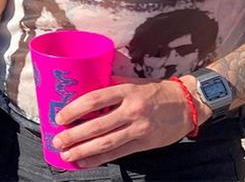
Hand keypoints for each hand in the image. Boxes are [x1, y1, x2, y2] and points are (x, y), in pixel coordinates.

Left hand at [51, 77, 198, 167]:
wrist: (187, 104)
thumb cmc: (155, 91)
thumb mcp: (132, 82)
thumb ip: (110, 85)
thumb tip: (83, 87)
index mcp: (126, 91)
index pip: (94, 99)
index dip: (74, 109)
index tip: (59, 117)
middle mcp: (132, 110)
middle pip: (98, 125)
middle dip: (74, 135)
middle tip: (57, 140)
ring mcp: (139, 129)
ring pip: (106, 143)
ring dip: (83, 150)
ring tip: (66, 155)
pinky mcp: (145, 143)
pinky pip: (119, 153)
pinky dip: (99, 159)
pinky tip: (84, 162)